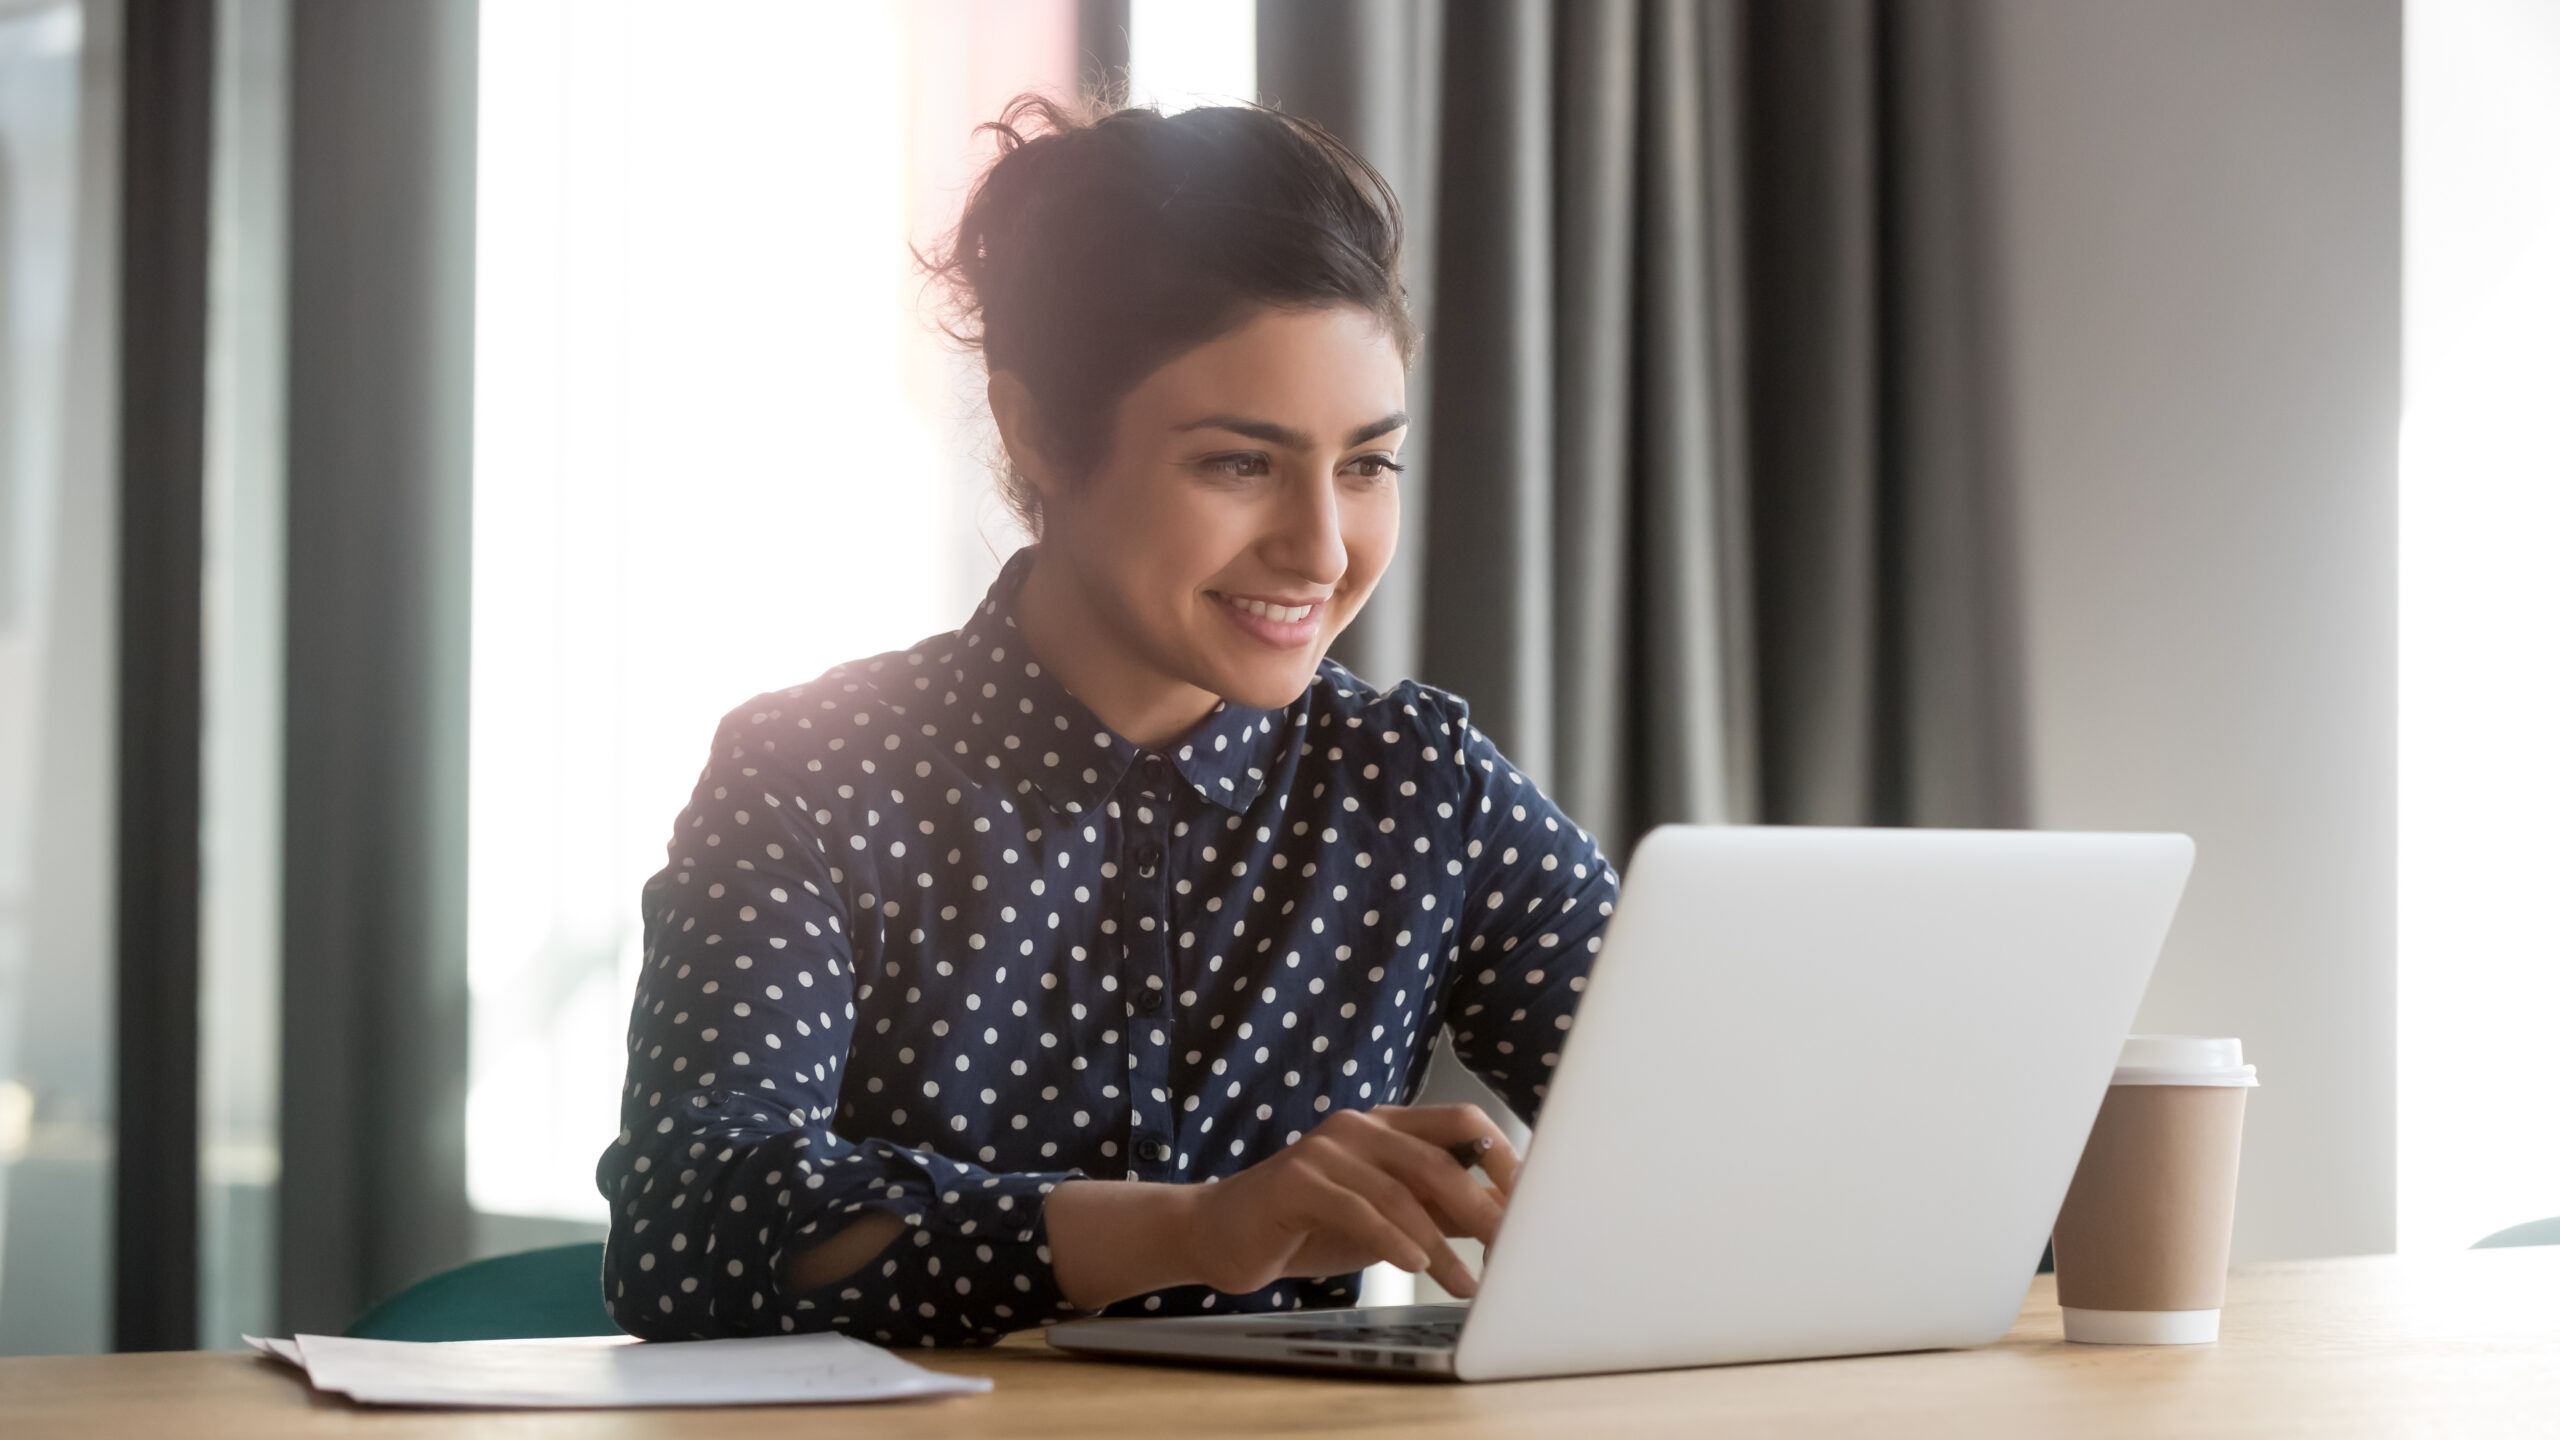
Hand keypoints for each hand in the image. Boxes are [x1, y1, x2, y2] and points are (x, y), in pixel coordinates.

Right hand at [1175, 1104, 1519, 1298]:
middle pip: (1439, 1159)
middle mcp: (1359, 1127)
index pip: (1462, 1122)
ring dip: (1441, 1246)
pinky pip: (1358, 1209)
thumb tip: (1500, 1216)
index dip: (1502, 1158)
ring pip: (1402, 1193)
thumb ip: (1434, 1208)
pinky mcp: (1296, 1181)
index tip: (1532, 1204)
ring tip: (1465, 1284)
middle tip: (1511, 1249)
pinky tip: (1415, 1265)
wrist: (1220, 1232)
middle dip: (1482, 1208)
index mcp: (1386, 1125)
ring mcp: (1325, 1150)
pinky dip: (1393, 1240)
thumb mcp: (1383, 1216)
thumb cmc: (1307, 1224)